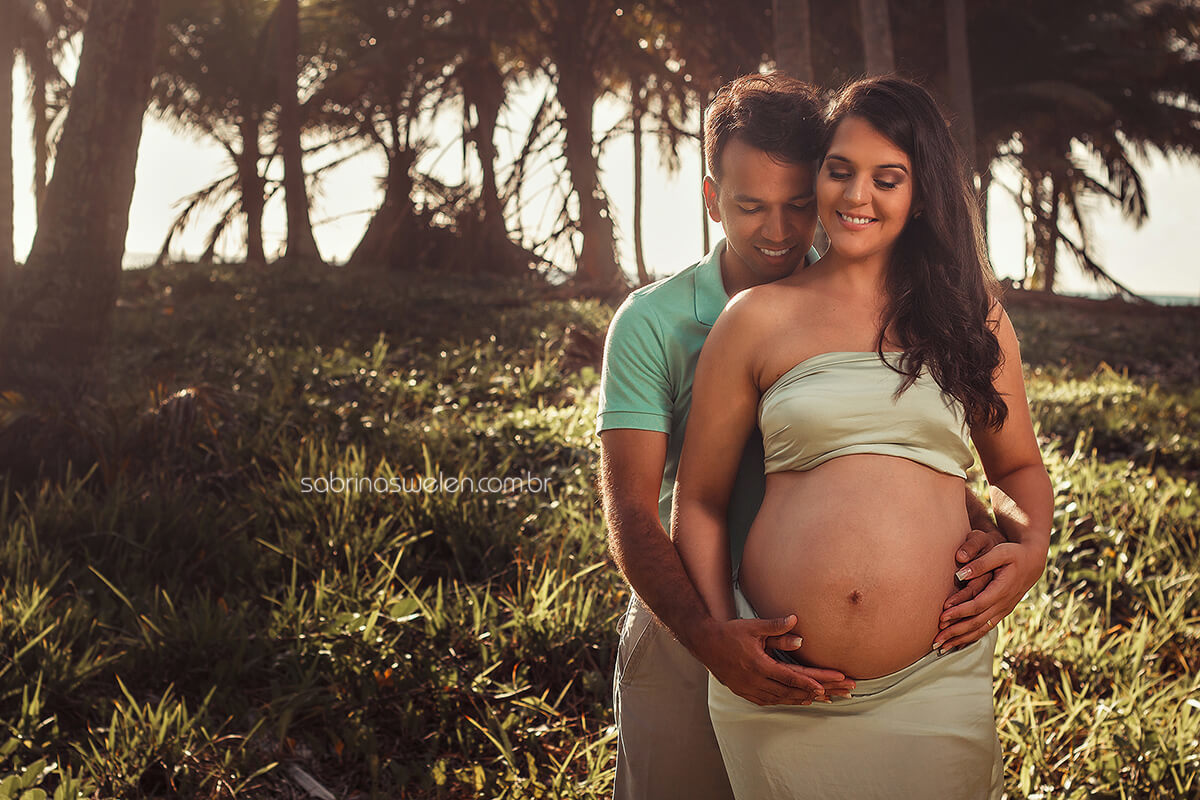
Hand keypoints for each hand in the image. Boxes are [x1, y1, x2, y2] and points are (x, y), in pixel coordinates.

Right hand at [692, 615, 855, 705]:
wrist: (704, 643)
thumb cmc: (729, 633)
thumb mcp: (753, 626)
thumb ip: (775, 626)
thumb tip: (796, 622)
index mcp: (759, 665)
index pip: (791, 677)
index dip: (812, 682)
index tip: (830, 684)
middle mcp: (756, 681)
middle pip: (792, 691)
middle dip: (819, 692)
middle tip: (841, 692)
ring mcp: (749, 689)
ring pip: (782, 698)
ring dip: (804, 698)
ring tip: (825, 698)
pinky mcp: (744, 692)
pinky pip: (769, 700)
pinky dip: (786, 701)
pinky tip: (797, 700)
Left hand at [933, 542, 1044, 652]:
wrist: (1033, 561)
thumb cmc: (1014, 554)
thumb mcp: (1000, 553)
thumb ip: (980, 563)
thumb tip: (960, 574)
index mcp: (1001, 591)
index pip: (977, 606)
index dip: (959, 612)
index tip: (941, 617)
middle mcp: (1003, 604)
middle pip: (977, 623)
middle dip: (955, 633)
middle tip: (936, 640)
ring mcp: (1003, 610)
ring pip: (981, 629)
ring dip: (961, 639)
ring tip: (942, 647)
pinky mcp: (1001, 612)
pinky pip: (985, 628)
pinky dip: (971, 637)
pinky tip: (958, 644)